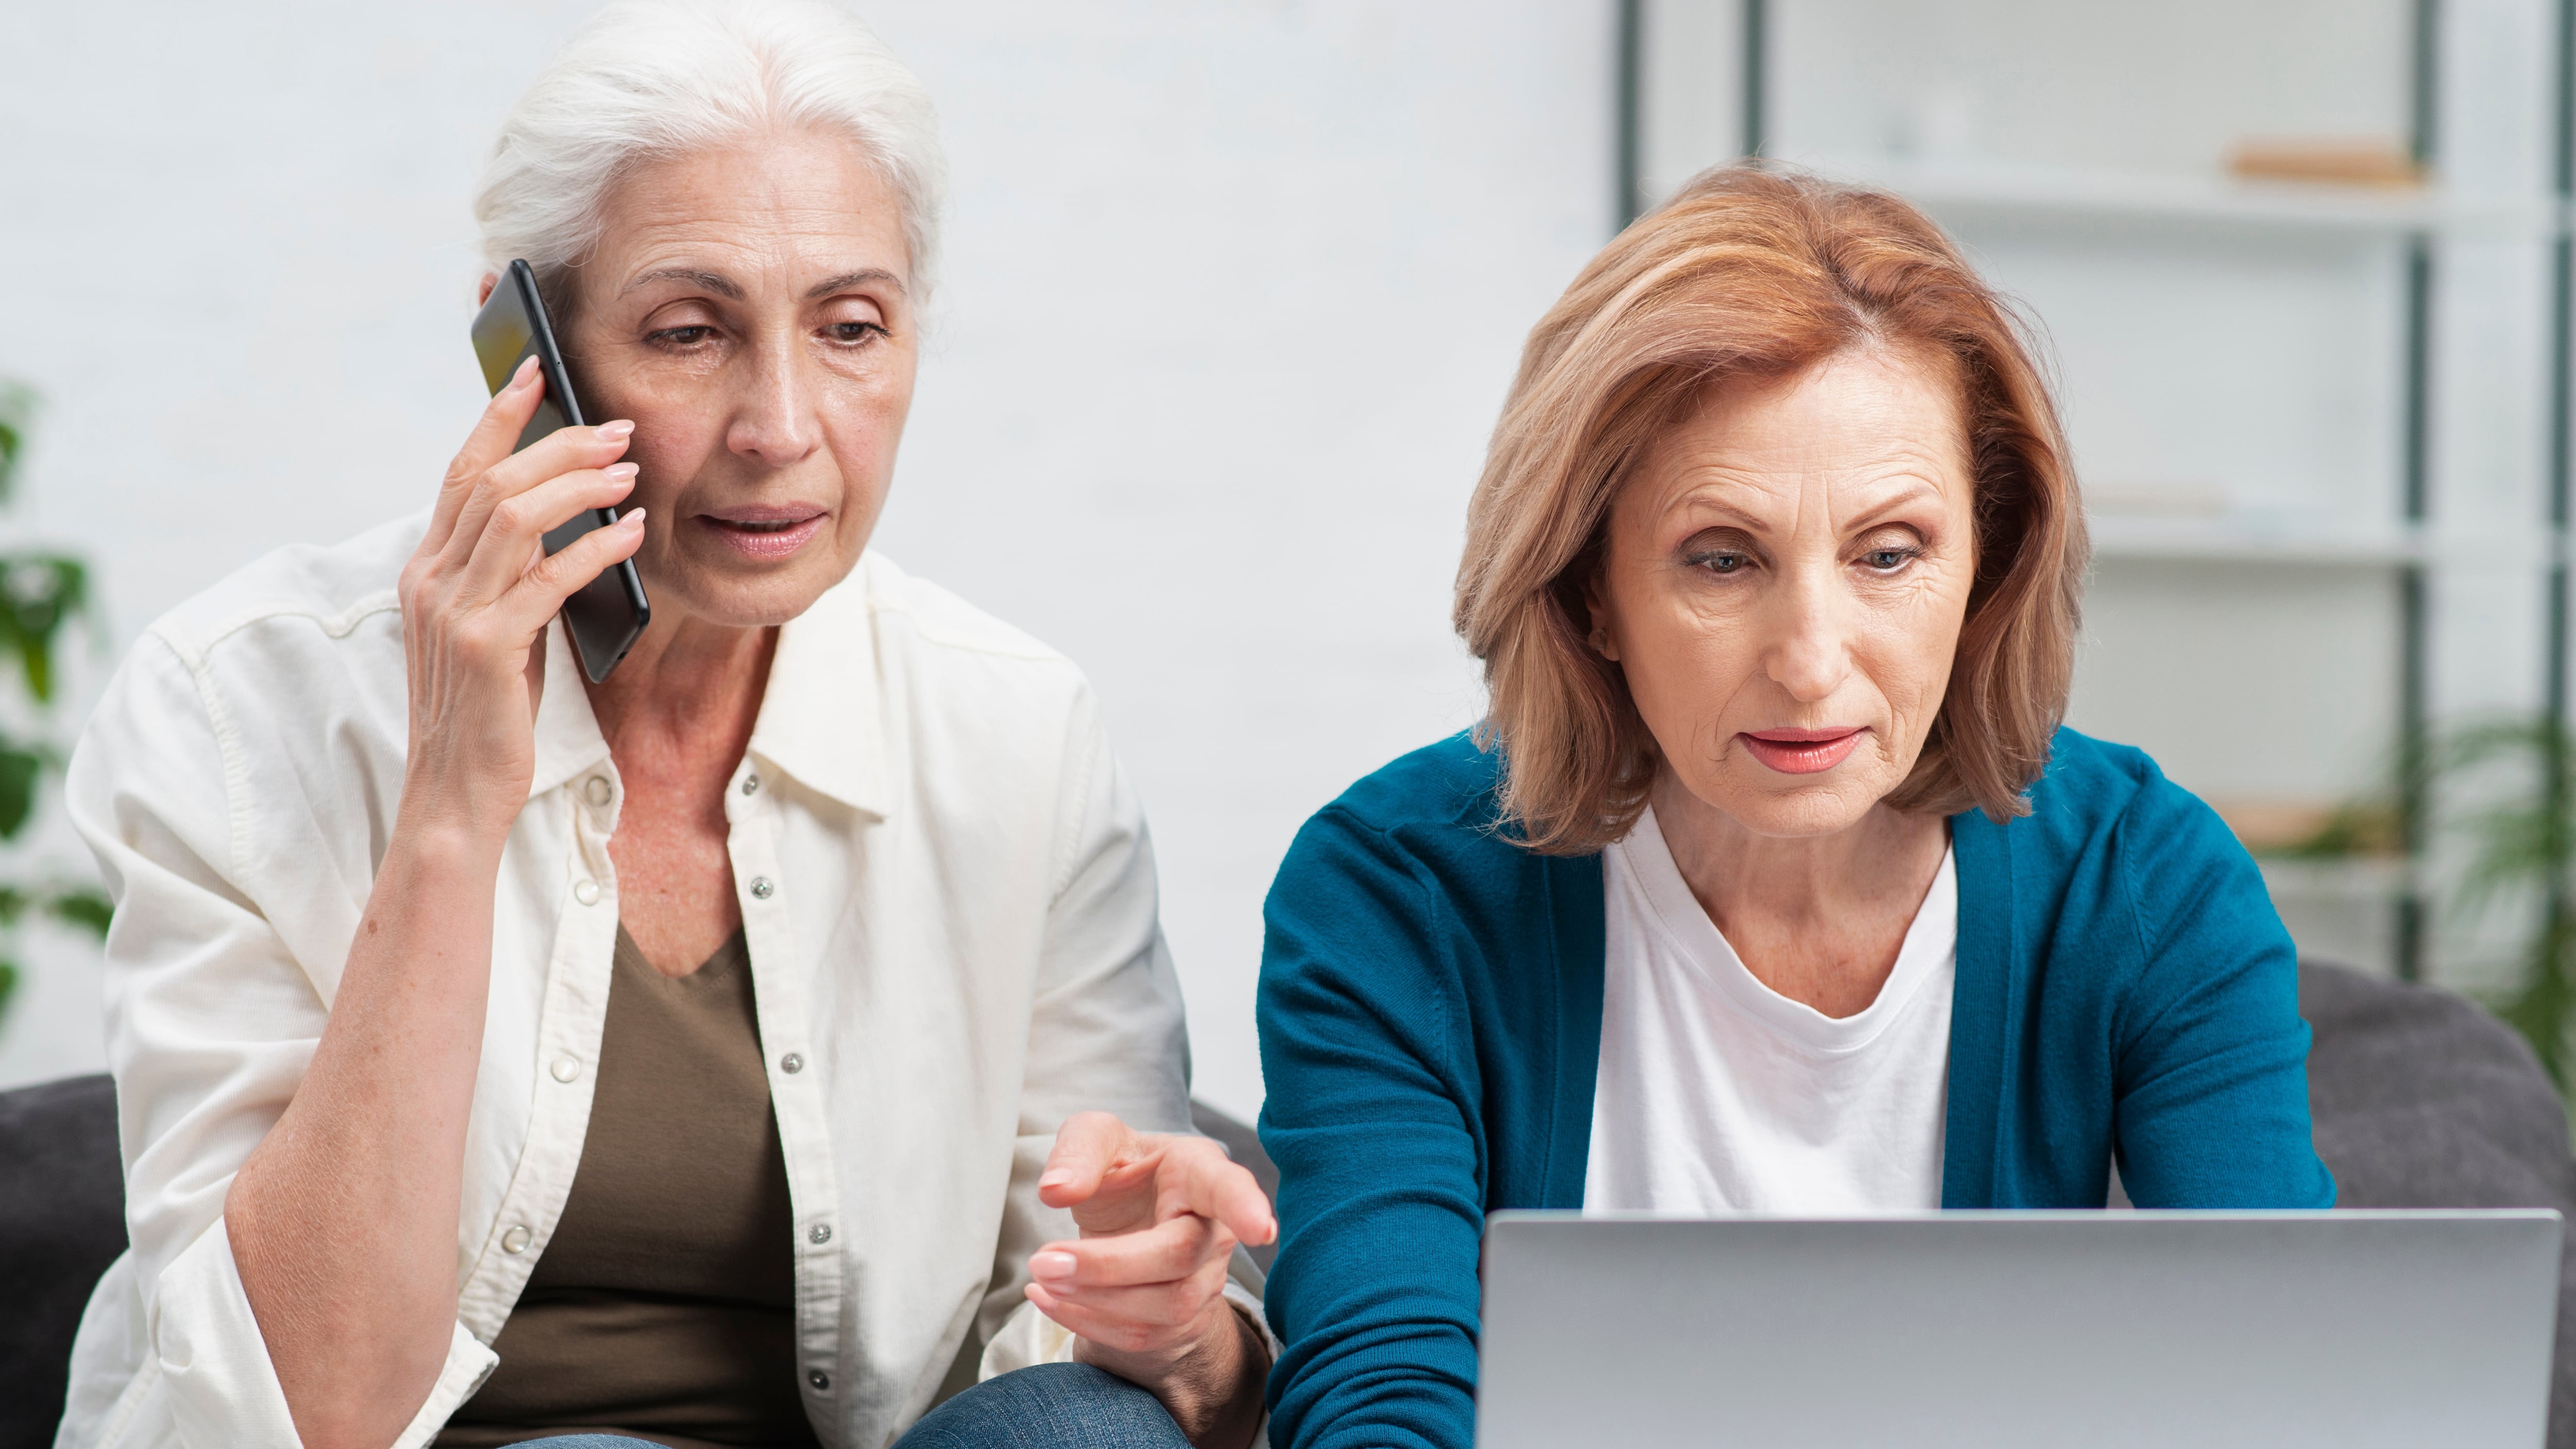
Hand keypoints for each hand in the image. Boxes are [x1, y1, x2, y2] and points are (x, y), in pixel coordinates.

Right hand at [398, 356, 645, 840]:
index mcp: (426, 569)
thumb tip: (563, 522)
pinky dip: (596, 545)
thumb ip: (508, 576)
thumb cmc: (486, 712)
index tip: (537, 374)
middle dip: (557, 444)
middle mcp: (429, 579)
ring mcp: (452, 611)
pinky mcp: (486, 646)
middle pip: (492, 481)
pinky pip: (547, 576)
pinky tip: (633, 533)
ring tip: (630, 472)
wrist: (456, 792)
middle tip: (617, 428)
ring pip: (515, 516)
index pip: (460, 473)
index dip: (498, 418)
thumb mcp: (493, 629)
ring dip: (579, 485)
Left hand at [1027, 1112, 1277, 1447]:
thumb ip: (1079, 1150)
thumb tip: (1057, 1189)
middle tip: (1043, 1259)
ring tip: (1042, 1274)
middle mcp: (1214, 1229)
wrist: (1130, 1222)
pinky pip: (1142, 1336)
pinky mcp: (1183, 1322)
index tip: (1260, 1229)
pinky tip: (1052, 1298)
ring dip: (1092, 1299)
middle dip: (1106, 1265)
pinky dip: (1086, 1322)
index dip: (1246, 1207)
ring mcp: (1205, 1280)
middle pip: (1178, 1257)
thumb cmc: (1123, 1173)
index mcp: (1200, 1171)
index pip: (1229, 1188)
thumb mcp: (1097, 1139)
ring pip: (1164, 1306)